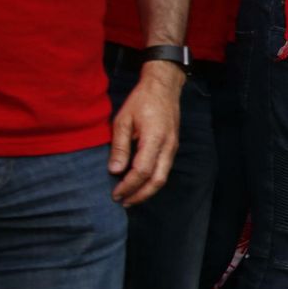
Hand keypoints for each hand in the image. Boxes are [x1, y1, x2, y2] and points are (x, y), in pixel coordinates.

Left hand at [109, 62, 183, 205]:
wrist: (164, 87)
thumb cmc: (142, 100)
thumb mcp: (123, 120)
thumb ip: (119, 146)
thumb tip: (115, 170)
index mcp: (155, 139)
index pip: (142, 171)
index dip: (128, 185)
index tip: (115, 193)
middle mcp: (168, 146)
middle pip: (157, 180)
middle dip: (140, 195)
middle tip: (123, 202)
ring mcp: (173, 147)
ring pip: (163, 177)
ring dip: (146, 191)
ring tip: (130, 197)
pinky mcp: (172, 147)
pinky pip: (164, 170)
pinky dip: (152, 181)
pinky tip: (139, 183)